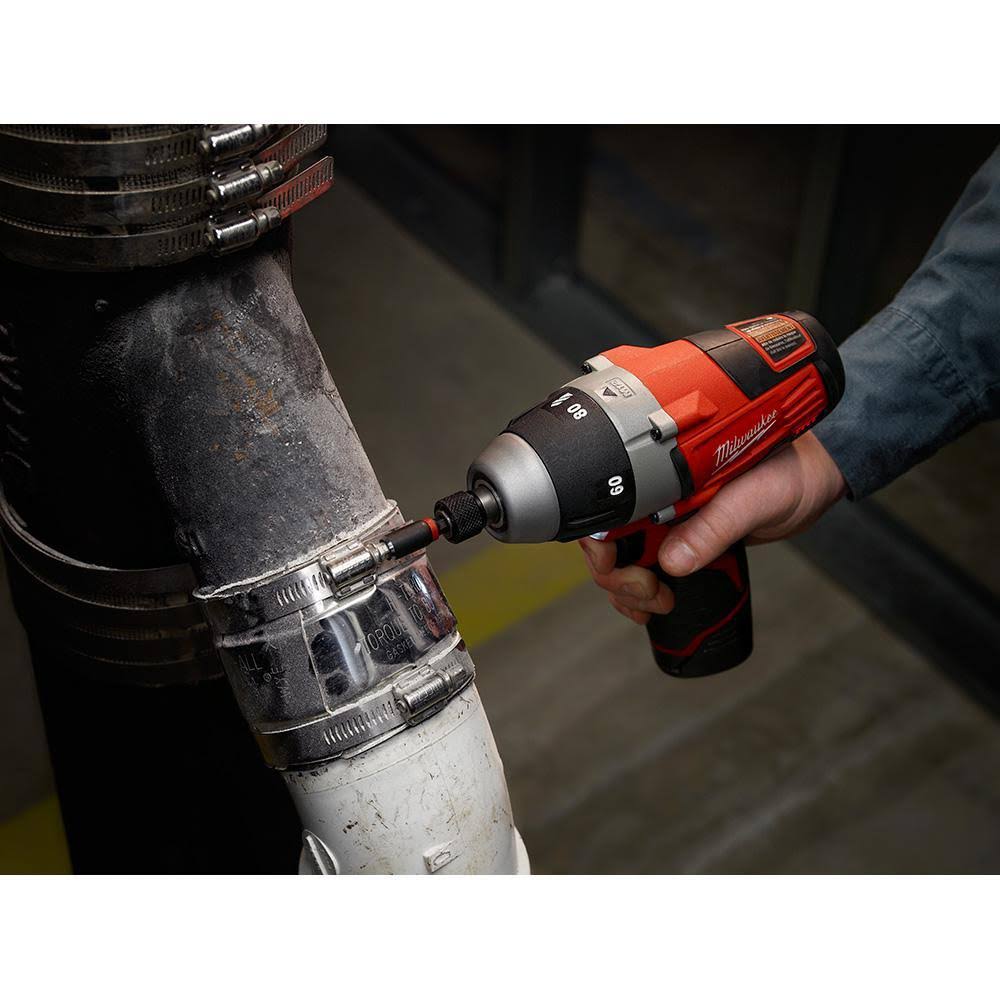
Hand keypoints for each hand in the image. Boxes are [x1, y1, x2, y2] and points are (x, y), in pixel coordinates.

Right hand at [578, 432, 845, 624]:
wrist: (817, 479)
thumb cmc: (790, 471)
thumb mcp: (754, 497)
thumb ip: (714, 526)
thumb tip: (672, 562)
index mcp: (663, 475)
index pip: (608, 511)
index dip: (602, 547)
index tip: (620, 571)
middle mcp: (658, 497)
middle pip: (608, 542)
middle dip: (618, 577)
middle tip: (652, 594)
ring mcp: (667, 521)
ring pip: (624, 561)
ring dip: (628, 591)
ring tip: (658, 603)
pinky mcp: (685, 540)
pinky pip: (649, 569)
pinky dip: (642, 593)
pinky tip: (654, 606)